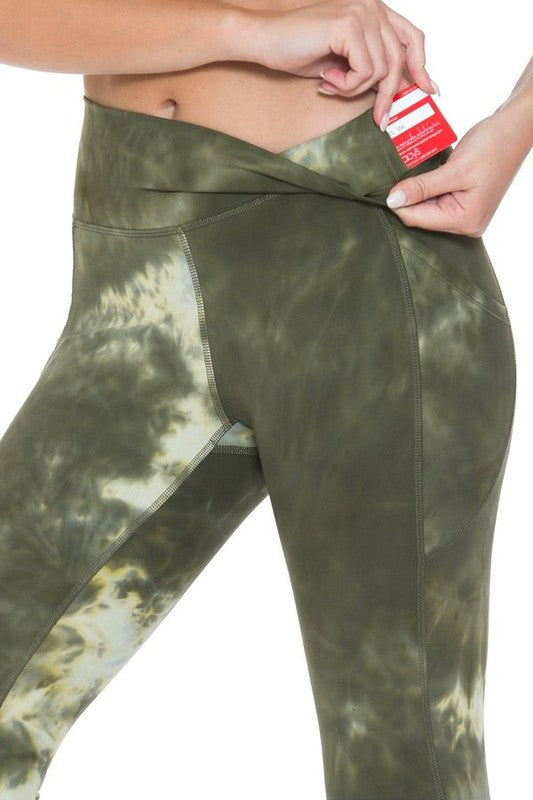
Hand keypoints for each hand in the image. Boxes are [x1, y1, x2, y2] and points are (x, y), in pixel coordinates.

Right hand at [255, 0, 437, 128]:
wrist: (266, 40)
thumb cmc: (298, 50)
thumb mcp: (343, 63)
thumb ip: (370, 68)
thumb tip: (395, 91)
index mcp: (374, 12)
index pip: (411, 38)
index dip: (421, 66)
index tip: (428, 90)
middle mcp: (373, 7)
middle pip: (399, 61)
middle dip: (388, 95)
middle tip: (379, 120)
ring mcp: (363, 13)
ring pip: (380, 71)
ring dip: (355, 89)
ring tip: (332, 85)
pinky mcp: (350, 26)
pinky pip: (364, 72)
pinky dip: (346, 85)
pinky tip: (327, 79)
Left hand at [385, 97, 532, 235]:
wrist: (516, 126)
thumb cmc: (493, 145)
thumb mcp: (454, 168)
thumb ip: (422, 186)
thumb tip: (392, 200)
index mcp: (466, 221)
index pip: (418, 219)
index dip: (398, 204)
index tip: (383, 186)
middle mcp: (466, 223)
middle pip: (422, 215)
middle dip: (408, 196)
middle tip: (395, 175)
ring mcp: (466, 213)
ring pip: (427, 206)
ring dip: (417, 189)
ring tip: (411, 170)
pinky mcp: (464, 200)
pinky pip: (436, 197)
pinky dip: (427, 185)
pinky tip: (422, 172)